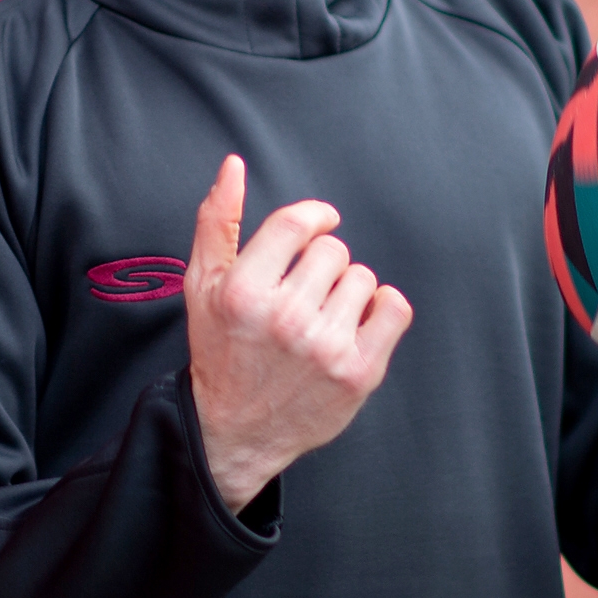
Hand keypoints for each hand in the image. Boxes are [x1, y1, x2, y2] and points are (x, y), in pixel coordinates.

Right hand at [184, 155, 413, 512]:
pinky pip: (394, 308)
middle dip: (322, 267)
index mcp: (244, 292)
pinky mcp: (358, 372)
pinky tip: (355, 325)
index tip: (318, 227)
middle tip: (303, 297)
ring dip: (348, 292)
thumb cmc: (221, 352)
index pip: (299, 223)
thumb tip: (234, 167)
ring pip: (363, 278)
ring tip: (322, 319)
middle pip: (333, 251)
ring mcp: (325, 348)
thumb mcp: (203, 286)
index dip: (315, 218)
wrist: (236, 430)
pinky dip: (381, 311)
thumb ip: (218, 222)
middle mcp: (285, 318)